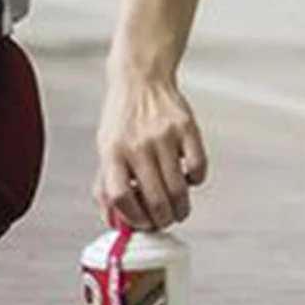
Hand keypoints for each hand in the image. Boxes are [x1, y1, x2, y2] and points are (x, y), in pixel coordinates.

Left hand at [94, 70, 208, 229]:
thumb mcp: (106, 148)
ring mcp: (163, 138)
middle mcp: (137, 145)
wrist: (140, 80)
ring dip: (181, 209)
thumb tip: (113, 222)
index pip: (120, 197)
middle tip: (165, 222)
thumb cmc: (122, 121)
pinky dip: (196, 181)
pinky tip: (188, 179)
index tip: (142, 224)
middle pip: (154, 199)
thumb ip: (107, 183)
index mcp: (111, 152)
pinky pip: (199, 169)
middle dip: (162, 220)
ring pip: (179, 189)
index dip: (133, 218)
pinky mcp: (187, 130)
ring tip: (178, 210)